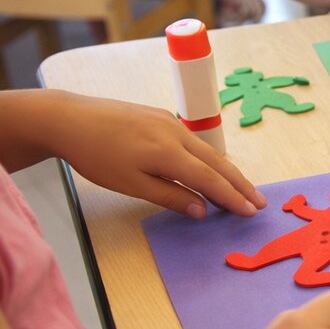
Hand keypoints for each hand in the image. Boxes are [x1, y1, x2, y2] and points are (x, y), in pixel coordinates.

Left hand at [47, 94, 263, 217]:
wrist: (69, 118)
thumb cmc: (96, 156)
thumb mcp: (130, 184)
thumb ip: (169, 196)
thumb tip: (201, 210)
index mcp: (169, 154)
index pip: (210, 180)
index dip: (232, 197)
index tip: (250, 212)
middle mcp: (177, 134)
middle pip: (217, 163)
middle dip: (240, 184)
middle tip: (260, 202)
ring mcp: (171, 122)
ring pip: (207, 150)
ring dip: (227, 171)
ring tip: (243, 188)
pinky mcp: (161, 116)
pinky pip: (193, 141)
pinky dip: (208, 157)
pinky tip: (210, 166)